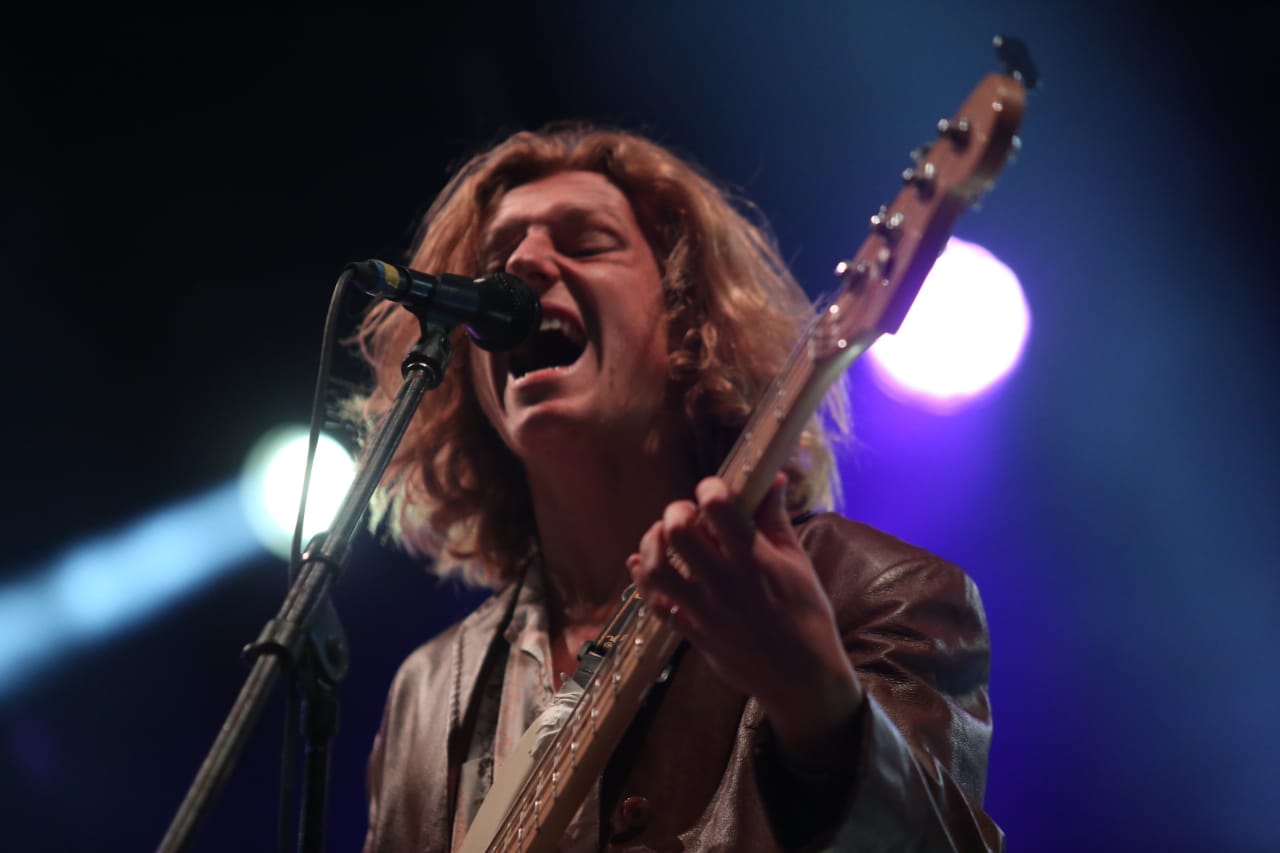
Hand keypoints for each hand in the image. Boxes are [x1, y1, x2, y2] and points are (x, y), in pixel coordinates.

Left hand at [627, 474, 863, 766]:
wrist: (802, 678)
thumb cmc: (807, 615)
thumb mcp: (798, 563)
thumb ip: (776, 519)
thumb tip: (772, 478)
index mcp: (755, 559)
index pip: (719, 508)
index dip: (709, 488)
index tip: (713, 489)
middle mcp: (725, 581)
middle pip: (680, 532)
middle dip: (677, 511)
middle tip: (686, 513)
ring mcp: (705, 609)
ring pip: (657, 569)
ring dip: (652, 544)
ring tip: (661, 536)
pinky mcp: (692, 631)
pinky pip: (655, 604)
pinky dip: (643, 581)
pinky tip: (644, 565)